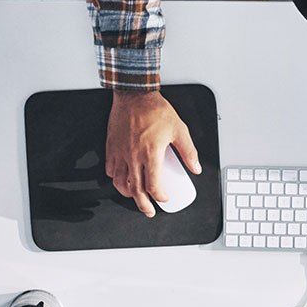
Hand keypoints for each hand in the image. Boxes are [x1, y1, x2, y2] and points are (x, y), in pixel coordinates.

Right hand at [106, 89, 201, 217]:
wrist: (135, 95)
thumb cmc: (155, 110)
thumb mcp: (179, 130)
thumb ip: (188, 151)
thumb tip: (196, 168)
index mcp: (151, 153)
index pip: (153, 185)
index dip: (159, 196)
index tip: (164, 198)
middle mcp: (133, 156)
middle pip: (135, 190)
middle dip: (143, 204)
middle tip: (149, 211)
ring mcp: (120, 153)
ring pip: (120, 182)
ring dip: (127, 194)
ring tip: (134, 197)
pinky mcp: (111, 147)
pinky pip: (111, 169)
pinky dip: (116, 178)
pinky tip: (121, 178)